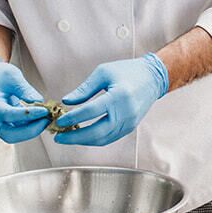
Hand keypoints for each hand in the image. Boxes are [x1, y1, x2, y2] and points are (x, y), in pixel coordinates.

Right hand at [0, 57, 49, 143]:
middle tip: (47, 120)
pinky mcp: (3, 125)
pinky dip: (29, 127)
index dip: (28, 114)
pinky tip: (41, 118)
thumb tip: (40, 103)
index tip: (45, 111)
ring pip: (14, 136)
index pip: (8, 114)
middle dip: (31, 130)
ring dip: (32, 130)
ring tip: (46, 118)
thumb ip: (25, 90)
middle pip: (9, 135)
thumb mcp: (13, 76)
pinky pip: (16, 132)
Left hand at [53, 53, 169, 146]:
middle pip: (96, 132)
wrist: (153, 78)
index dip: (72, 118)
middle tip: (58, 136)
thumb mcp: (103, 72)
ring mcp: (129, 123)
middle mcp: (126, 113)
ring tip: (67, 136)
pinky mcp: (130, 127)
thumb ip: (84, 89)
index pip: (90, 112)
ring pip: (102, 139)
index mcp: (118, 96)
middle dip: (74, 137)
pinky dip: (94, 139)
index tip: (58, 120)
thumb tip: (66, 101)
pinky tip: (82, 136)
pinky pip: (109, 138)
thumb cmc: (128, 71)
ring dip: (83, 140)